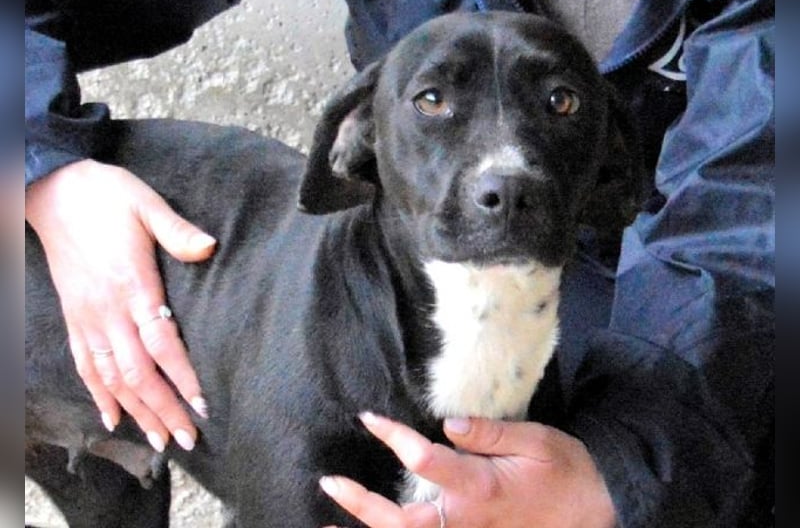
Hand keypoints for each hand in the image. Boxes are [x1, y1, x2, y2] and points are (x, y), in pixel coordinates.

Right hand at [26, 159, 216, 451]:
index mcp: (132, 284)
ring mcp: (86, 317)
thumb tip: (210, 247)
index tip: (201, 404)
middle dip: (163, 409)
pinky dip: (98, 395)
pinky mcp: (74, 317)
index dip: (182, 377)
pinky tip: (113, 418)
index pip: (161, 343)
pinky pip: (83, 365)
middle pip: (138, 373)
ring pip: (110, 378)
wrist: (53, 190)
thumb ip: (177, 230)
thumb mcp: (146, 203)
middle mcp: (107, 310)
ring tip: (160, 441)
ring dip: (136, 412)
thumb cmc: (106, 196)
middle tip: (188, 439)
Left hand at [320, 413, 615, 527]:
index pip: (428, 462)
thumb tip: (448, 423)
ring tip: (329, 525)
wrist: (593, 517)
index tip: (369, 419)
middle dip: (363, 505)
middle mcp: (467, 520)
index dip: (395, 438)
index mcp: (482, 488)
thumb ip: (491, 433)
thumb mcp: (538, 442)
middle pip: (403, 521)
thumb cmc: (565, 473)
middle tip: (330, 482)